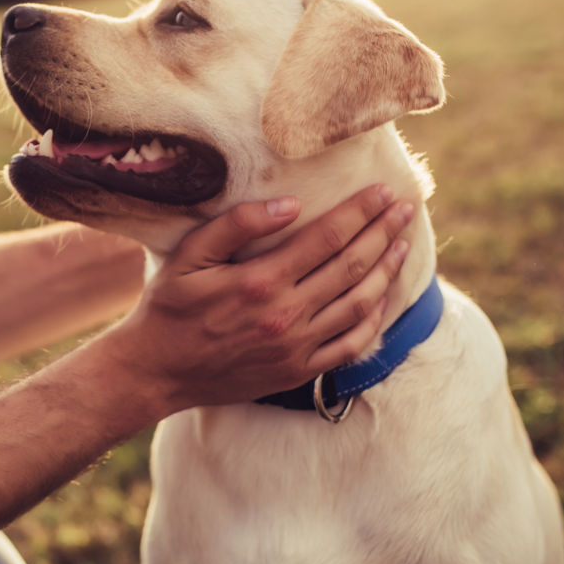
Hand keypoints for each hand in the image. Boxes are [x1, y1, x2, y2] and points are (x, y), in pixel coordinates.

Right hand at [96, 184, 414, 413]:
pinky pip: (350, 345)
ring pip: (359, 304)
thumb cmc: (169, 307)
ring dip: (386, 271)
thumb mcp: (189, 256)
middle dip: (383, 233)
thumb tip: (290, 204)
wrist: (156, 371)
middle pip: (351, 266)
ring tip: (403, 244)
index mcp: (260, 281)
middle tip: (406, 209)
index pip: (327, 237)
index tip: (384, 192)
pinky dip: (373, 320)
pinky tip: (382, 298)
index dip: (361, 212)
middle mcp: (286, 315)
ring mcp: (296, 347)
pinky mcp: (298, 371)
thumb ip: (237, 225)